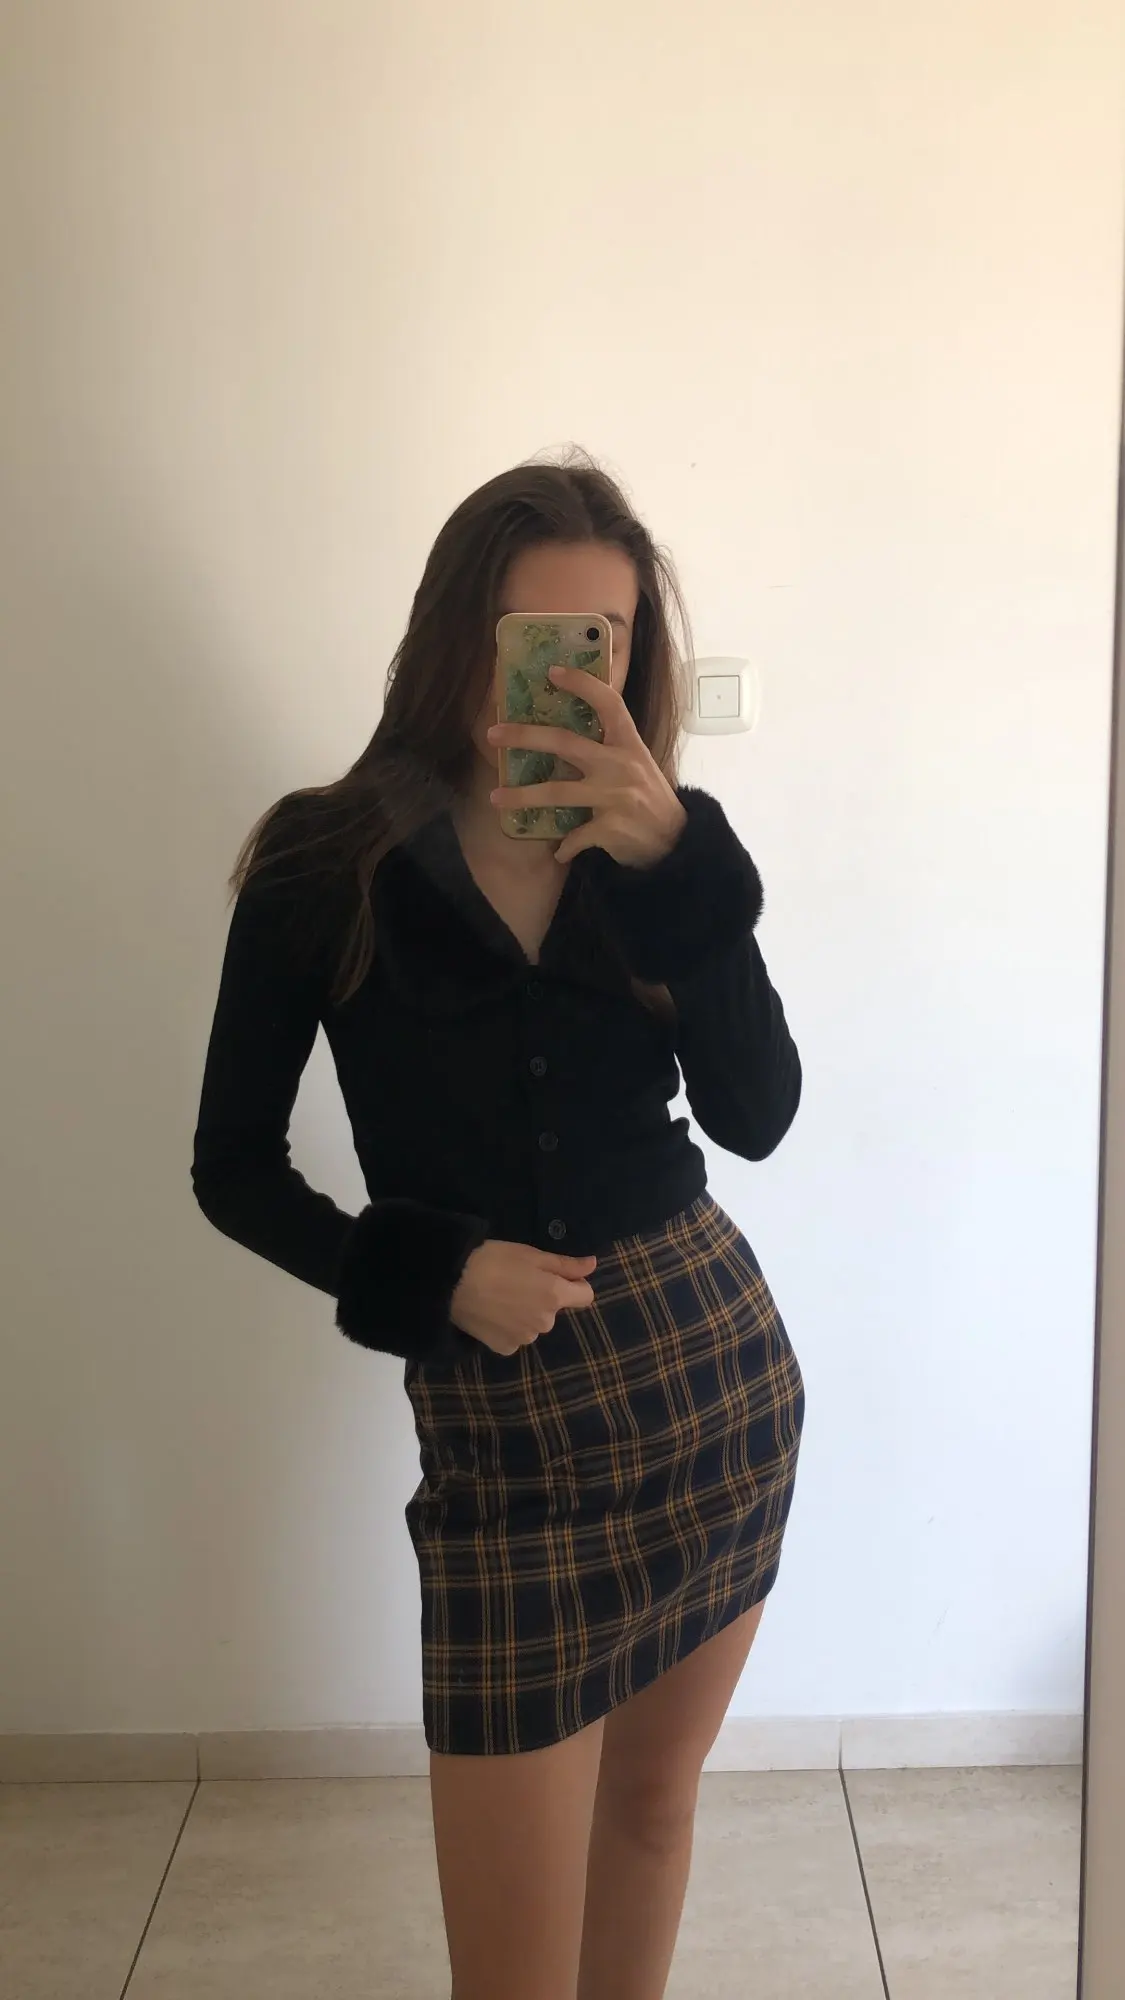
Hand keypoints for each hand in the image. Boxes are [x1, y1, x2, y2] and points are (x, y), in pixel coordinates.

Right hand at [450, 1240, 597, 1355]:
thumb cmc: (494, 1260)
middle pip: (555, 1309)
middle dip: (543, 1297)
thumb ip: (566, 1264)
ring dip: (525, 1313)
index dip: (574, 1284)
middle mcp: (546, 1322)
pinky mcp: (504, 1348)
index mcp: (556, 1296)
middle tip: (516, 1281)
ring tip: (499, 1296)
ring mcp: (525, 1338)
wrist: (452, 1284)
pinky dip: (507, 1327)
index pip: (585, 1296)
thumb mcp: (532, 1254)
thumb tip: (593, 1265)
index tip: (554, 1275)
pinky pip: (515, 1337)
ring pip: (534, 1324)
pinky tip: (491, 1313)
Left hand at [488, 666, 687, 866]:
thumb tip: (565, 733)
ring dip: (522, 796)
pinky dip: (564, 847)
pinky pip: (575, 836)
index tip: (552, 672)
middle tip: (493, 733)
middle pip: (565, 744)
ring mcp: (615, 796)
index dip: (582, 684)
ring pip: (557, 792)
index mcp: (629, 743)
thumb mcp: (636, 763)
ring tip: (496, 798)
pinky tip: (559, 851)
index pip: (609, 703)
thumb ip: (609, 747)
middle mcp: (621, 765)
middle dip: (525, 737)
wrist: (675, 841)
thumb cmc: (647, 797)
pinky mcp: (610, 829)